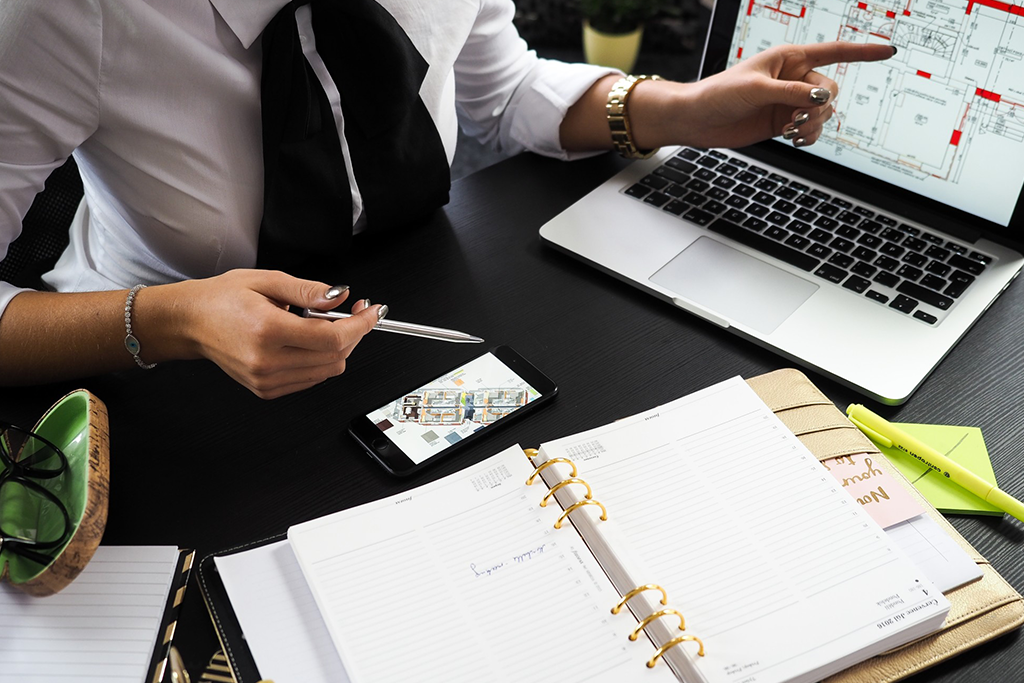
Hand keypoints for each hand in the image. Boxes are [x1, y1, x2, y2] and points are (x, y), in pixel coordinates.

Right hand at [169, 269, 381, 398]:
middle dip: (354, 333)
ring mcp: (266, 380)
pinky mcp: (266, 390)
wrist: (191, 323)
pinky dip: (320, 361)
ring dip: (338, 348)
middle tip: (354, 311)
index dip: (360, 325)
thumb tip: (340, 297)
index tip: (372, 312)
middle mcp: (267, 360)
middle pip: (335, 356)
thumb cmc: (223, 299)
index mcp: (268, 330)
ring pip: (327, 370)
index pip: (332, 338)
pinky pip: (311, 379)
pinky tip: (307, 341)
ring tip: (322, 324)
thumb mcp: (267, 280)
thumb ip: (309, 291)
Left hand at [635, 42, 895, 149]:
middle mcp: (794, 78)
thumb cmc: (720, 94)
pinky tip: (796, 140)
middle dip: (820, 107)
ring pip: (823, 113)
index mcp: (790, 58)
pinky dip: (809, 137)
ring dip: (813, 124)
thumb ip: (792, 93)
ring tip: (789, 131)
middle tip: (796, 120)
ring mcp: (790, 102)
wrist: (698, 120)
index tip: (890, 50)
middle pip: (831, 90)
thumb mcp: (757, 90)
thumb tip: (822, 98)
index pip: (835, 51)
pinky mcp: (784, 122)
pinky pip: (812, 130)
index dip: (864, 51)